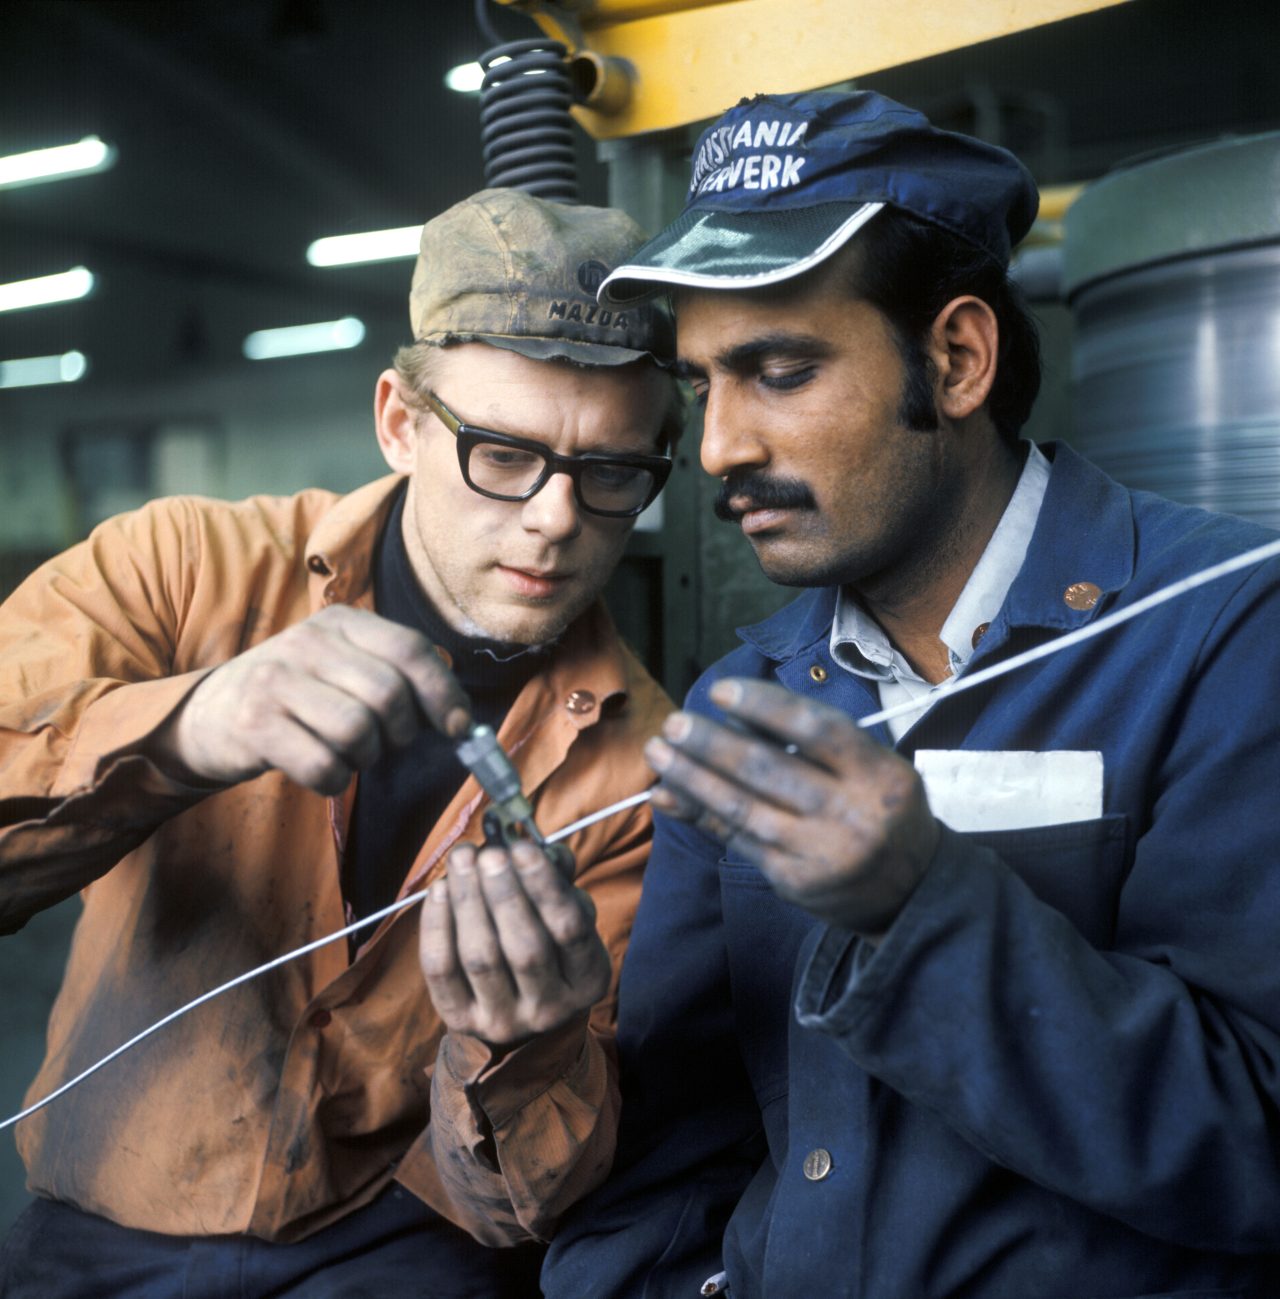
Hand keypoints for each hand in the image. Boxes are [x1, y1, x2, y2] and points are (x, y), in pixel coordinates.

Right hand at [158, 604, 471, 793]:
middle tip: (386, 744)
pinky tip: (320, 770)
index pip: (410, 649)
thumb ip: (397, 676)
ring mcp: (276, 680)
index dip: (443, 693)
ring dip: (364, 758)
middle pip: (388, 694)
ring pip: (358, 732)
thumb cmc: (295, 696)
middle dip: (401, 733)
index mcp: (340, 622)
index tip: (456, 727)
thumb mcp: (342, 666)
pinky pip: (323, 765)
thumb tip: (460, 717)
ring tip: (347, 754)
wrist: (209, 715)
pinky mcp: (254, 725)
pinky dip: (334, 780)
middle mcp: (307, 641)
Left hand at [419, 840, 611, 1046]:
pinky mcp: (460, 1020)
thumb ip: (557, 877)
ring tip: (462, 859)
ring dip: (468, 901)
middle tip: (489, 853)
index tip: (523, 848)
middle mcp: (550, 1008)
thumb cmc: (546, 942)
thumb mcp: (566, 913)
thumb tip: (533, 845)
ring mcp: (504, 1020)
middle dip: (504, 894)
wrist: (519, 1008)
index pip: (569, 930)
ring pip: (481, 958)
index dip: (544, 886)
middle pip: (525, 949)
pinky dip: (438, 925)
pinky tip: (440, 888)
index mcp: (587, 979)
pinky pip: (442, 970)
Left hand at [645, 678, 938, 936]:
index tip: (720, 691)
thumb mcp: (873, 768)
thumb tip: (734, 717)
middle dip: (712, 744)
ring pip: (743, 808)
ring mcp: (819, 853)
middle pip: (769, 770)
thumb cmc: (881, 811)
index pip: (817, 729)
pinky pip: (736, 840)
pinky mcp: (793, 882)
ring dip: (692, 778)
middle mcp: (851, 814)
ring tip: (658, 753)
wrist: (912, 893)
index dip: (765, 705)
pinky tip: (668, 795)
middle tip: (673, 723)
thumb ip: (814, 745)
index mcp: (879, 774)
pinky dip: (698, 814)